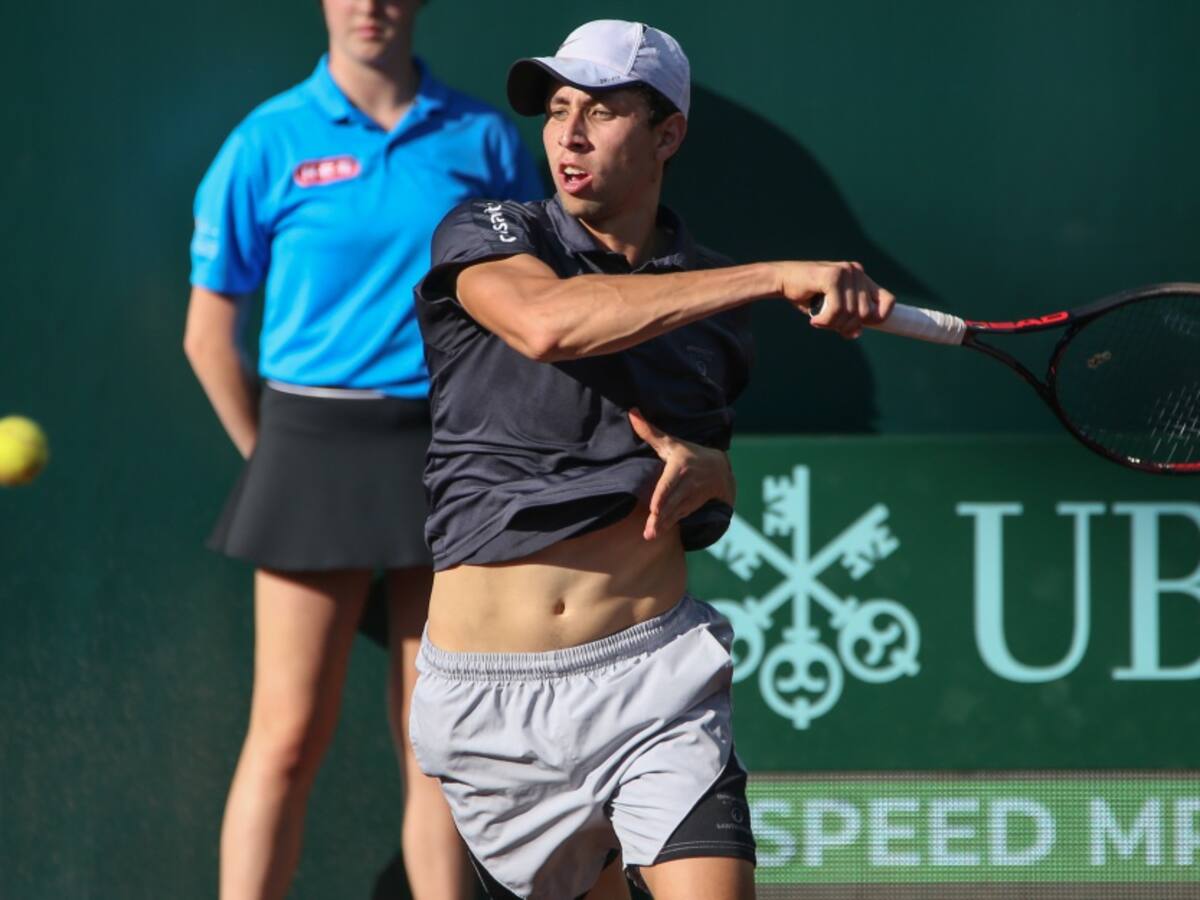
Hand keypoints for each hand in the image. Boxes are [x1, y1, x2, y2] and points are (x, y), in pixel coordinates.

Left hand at [628, 409, 735, 541]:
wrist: (720, 469)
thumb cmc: (690, 453)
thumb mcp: (673, 442)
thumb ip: (651, 432)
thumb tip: (632, 412)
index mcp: (681, 467)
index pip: (670, 484)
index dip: (663, 497)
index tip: (654, 508)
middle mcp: (689, 482)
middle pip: (673, 501)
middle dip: (661, 517)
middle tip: (649, 531)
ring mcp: (694, 495)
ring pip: (677, 511)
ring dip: (665, 524)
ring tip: (651, 535)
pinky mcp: (696, 504)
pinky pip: (682, 515)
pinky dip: (672, 524)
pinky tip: (659, 532)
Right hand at [772, 260, 894, 338]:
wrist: (782, 280)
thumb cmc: (808, 295)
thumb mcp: (832, 310)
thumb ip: (848, 320)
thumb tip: (857, 333)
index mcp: (861, 278)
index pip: (888, 300)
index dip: (879, 318)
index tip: (860, 327)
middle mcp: (857, 271)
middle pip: (865, 313)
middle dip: (846, 326)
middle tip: (828, 324)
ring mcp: (846, 272)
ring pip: (850, 313)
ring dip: (832, 324)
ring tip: (819, 320)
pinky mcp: (833, 276)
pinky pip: (837, 309)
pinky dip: (825, 320)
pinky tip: (814, 319)